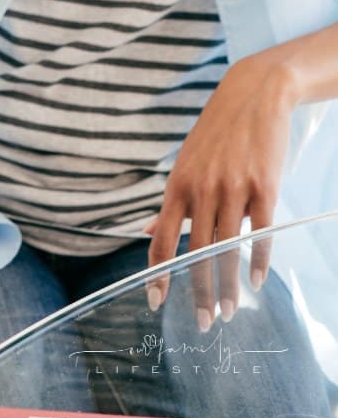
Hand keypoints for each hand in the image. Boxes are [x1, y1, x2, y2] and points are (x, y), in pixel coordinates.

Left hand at [145, 50, 296, 328]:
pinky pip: (261, 232)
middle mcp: (203, 188)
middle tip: (203, 323)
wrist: (254, 94)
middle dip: (198, 292)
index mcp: (178, 184)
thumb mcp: (187, 162)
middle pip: (197, 252)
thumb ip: (172, 201)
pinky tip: (258, 281)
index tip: (156, 302)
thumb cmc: (218, 131)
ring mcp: (234, 187)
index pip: (163, 238)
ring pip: (228, 248)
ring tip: (230, 311)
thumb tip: (152, 231)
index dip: (158, 273)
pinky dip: (259, 260)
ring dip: (230, 285)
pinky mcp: (265, 185)